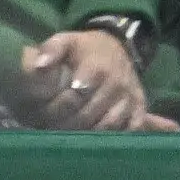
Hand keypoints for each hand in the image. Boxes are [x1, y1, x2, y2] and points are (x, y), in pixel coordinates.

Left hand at [20, 28, 143, 130]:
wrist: (116, 48)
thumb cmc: (85, 49)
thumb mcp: (66, 41)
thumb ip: (51, 50)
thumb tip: (39, 66)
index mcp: (98, 68)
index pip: (77, 95)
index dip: (59, 106)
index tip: (43, 113)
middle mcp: (118, 85)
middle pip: (90, 113)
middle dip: (68, 123)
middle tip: (50, 129)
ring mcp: (131, 98)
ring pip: (109, 125)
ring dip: (87, 133)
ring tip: (69, 136)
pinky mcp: (140, 108)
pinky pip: (130, 128)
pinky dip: (113, 137)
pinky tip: (96, 138)